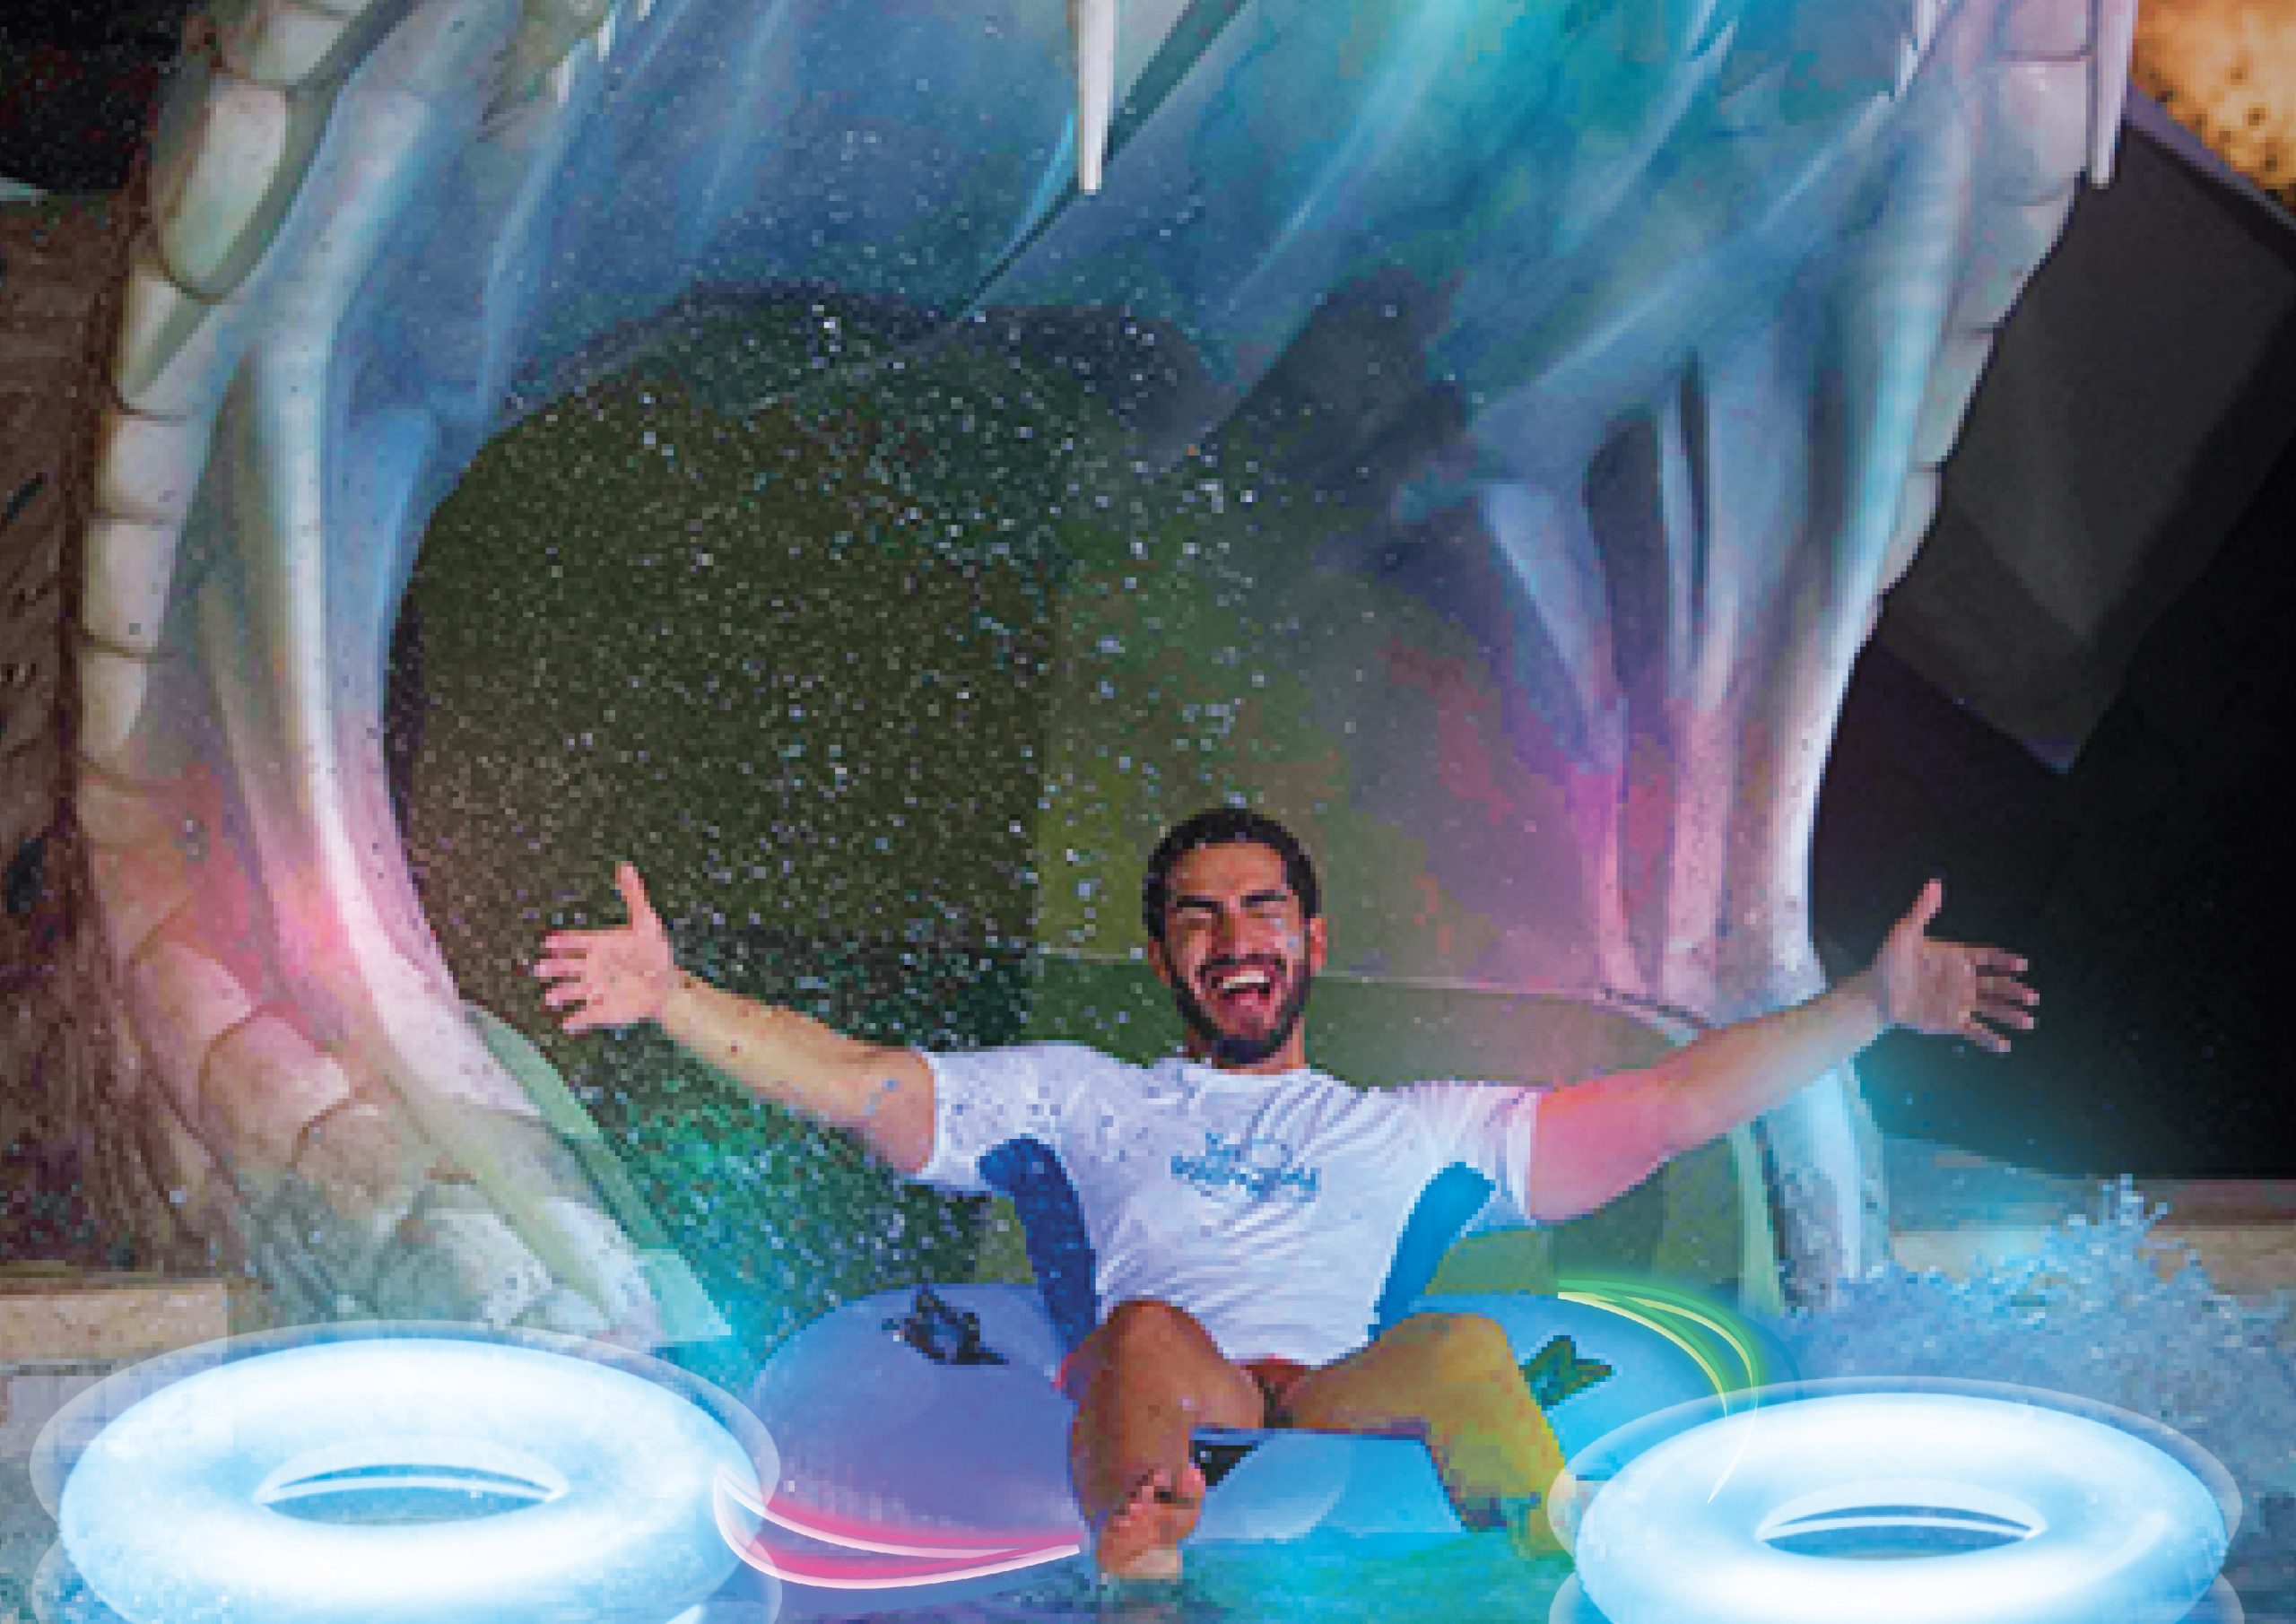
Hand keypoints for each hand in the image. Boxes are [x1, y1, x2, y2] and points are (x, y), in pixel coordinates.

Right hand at [533, 862, 678, 1032]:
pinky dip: (577, 1020)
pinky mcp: (602, 1010)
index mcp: (597, 946)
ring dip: (559, 994)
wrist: (666, 985)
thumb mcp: (646, 921)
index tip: (549, 943)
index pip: (575, 942)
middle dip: (552, 968)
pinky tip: (568, 1023)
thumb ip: (634, 895)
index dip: (562, 942)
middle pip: (565, 967)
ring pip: (571, 991)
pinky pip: (586, 1016)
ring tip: (550, 997)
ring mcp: (594, 989)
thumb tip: (626, 866)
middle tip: (539, 968)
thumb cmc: (653, 953)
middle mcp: (590, 967)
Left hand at [1867, 879, 2036, 1053]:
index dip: (2004, 961)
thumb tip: (1934, 882)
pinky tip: (2004, 1045)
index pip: (1986, 957)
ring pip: (1990, 1009)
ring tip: (2028, 1021)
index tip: (2021, 964)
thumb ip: (1923, 910)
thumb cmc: (1890, 960)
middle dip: (2013, 991)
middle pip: (1995, 985)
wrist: (1875, 993)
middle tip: (2031, 997)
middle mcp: (1963, 980)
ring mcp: (1958, 1002)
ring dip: (2009, 1015)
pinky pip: (1973, 1031)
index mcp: (1956, 957)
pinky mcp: (1950, 1022)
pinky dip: (1989, 1038)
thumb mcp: (1904, 933)